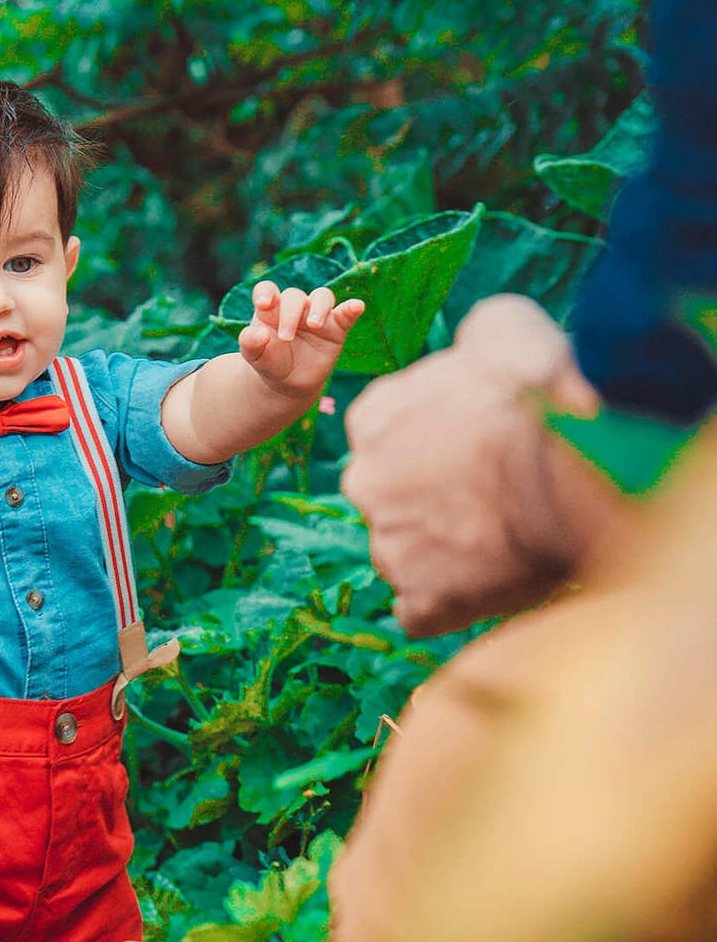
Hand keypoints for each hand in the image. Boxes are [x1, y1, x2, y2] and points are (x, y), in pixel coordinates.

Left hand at [239, 282, 362, 398]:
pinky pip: (345, 314)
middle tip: (285, 338)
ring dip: (319, 307)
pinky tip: (357, 306)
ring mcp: (316, 315)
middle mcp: (294, 307)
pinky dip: (352, 308)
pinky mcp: (336, 327)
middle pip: (294, 297)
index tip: (263, 304)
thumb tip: (257, 333)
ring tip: (314, 325)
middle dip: (289, 315)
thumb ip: (250, 345)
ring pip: (322, 296)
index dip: (265, 292)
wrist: (288, 383)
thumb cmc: (270, 363)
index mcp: (271, 309)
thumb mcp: (255, 358)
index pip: (267, 290)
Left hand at [342, 295, 626, 635]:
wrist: (577, 475)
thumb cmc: (542, 397)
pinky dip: (452, 604)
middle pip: (391, 499)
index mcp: (372, 418)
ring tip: (503, 543)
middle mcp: (365, 482)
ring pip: (407, 556)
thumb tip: (480, 343)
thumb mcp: (508, 330)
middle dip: (431, 503)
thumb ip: (477, 338)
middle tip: (492, 502)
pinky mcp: (422, 601)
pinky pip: (424, 610)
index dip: (433, 447)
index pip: (384, 438)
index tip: (473, 454)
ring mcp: (390, 546)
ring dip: (446, 554)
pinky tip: (490, 583)